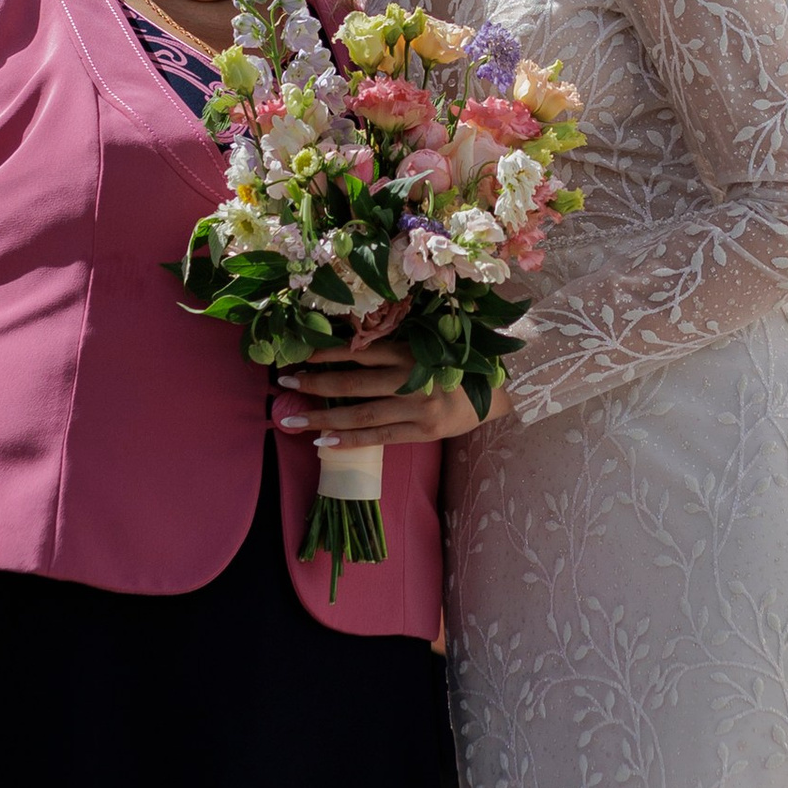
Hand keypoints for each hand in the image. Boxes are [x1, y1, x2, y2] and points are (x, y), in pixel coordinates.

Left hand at [272, 337, 507, 447]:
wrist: (505, 388)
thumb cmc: (461, 362)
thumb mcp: (430, 344)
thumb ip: (395, 347)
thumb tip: (348, 348)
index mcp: (413, 351)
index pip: (361, 352)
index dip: (327, 354)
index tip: (299, 356)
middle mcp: (411, 378)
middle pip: (352, 383)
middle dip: (314, 383)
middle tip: (283, 382)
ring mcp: (416, 408)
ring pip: (360, 414)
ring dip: (322, 418)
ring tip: (291, 420)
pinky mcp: (423, 432)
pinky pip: (379, 438)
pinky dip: (349, 441)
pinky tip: (323, 442)